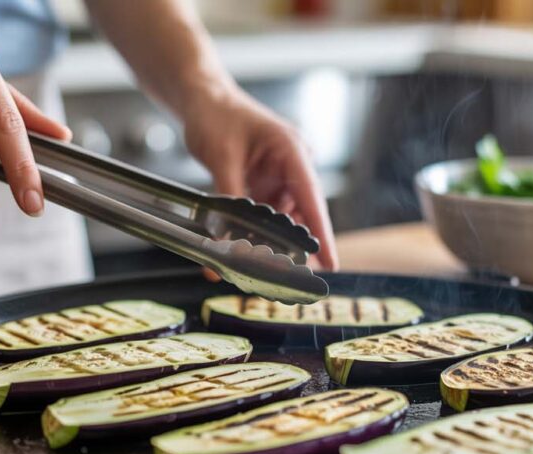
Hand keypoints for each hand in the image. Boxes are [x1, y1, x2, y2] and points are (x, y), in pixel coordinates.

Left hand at [182, 89, 337, 270]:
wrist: (201, 98)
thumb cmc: (216, 114)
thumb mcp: (221, 157)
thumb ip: (228, 200)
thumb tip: (224, 239)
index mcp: (291, 150)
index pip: (313, 199)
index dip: (322, 234)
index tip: (331, 262)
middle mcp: (291, 165)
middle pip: (301, 214)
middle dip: (294, 245)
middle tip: (287, 276)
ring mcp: (278, 177)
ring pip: (282, 219)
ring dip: (271, 241)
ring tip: (258, 264)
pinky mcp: (264, 185)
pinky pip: (265, 215)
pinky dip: (255, 232)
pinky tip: (244, 248)